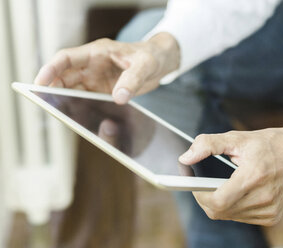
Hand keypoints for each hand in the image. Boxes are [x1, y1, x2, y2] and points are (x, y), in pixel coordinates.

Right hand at [34, 33, 179, 103]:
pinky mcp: (102, 92)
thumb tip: (119, 98)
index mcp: (98, 52)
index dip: (51, 69)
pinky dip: (81, 108)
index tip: (40, 82)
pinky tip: (79, 118)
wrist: (160, 63)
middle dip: (53, 90)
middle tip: (46, 105)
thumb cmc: (151, 56)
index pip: (67, 58)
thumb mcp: (145, 65)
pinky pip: (87, 100)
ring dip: (66, 101)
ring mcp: (96, 80)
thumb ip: (132, 80)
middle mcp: (92, 66)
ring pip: (73, 91)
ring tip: (61, 115)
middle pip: (64, 77)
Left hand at [179, 124, 282, 225]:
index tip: (193, 185)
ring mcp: (269, 210)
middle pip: (220, 211)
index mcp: (254, 175)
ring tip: (224, 184)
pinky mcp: (273, 217)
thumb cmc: (269, 144)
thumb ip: (208, 145)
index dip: (199, 195)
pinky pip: (242, 217)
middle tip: (203, 184)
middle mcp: (263, 197)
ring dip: (220, 203)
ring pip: (229, 215)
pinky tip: (239, 192)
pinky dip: (234, 207)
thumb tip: (185, 158)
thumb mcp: (237, 137)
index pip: (217, 200)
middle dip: (206, 198)